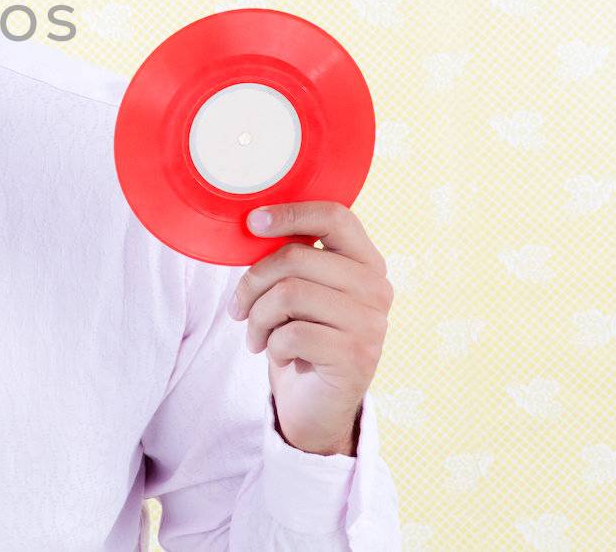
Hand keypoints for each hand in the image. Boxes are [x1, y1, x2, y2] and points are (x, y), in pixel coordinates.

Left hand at [227, 200, 391, 455]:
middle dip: (253, 282)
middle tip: (239, 307)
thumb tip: (253, 223)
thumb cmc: (303, 334)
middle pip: (296, 257)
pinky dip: (272, 346)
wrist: (317, 402)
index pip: (335, 216)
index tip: (252, 222)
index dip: (290, 213)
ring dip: (258, 318)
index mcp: (365, 261)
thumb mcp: (299, 289)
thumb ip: (290, 257)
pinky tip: (280, 355)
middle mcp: (376, 288)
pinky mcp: (355, 356)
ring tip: (257, 335)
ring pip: (289, 294)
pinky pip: (292, 334)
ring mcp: (370, 323)